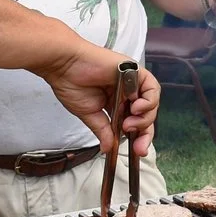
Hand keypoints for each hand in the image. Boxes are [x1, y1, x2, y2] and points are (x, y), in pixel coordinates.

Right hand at [39, 42, 159, 154]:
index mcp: (117, 103)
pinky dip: (148, 100)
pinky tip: (136, 108)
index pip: (135, 123)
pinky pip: (151, 87)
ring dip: (144, 118)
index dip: (139, 138)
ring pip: (151, 103)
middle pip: (147, 115)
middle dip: (145, 133)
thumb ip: (103, 131)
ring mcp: (131, 82)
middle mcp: (127, 92)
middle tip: (138, 146)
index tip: (137, 150)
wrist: (64, 66)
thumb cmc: (72, 83)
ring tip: (129, 124)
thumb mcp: (90, 115)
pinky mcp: (134, 71)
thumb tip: (107, 148)